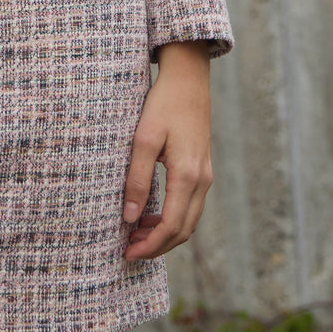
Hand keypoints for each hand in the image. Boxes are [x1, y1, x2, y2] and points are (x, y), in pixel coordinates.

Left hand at [122, 40, 212, 259]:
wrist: (188, 78)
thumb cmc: (163, 104)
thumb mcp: (144, 139)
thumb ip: (138, 179)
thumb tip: (130, 217)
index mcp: (188, 176)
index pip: (171, 227)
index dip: (150, 246)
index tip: (127, 253)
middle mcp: (202, 180)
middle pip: (183, 231)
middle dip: (157, 246)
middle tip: (128, 249)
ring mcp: (205, 175)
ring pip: (189, 220)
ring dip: (165, 234)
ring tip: (136, 235)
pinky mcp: (202, 168)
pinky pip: (190, 206)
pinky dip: (173, 219)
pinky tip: (151, 215)